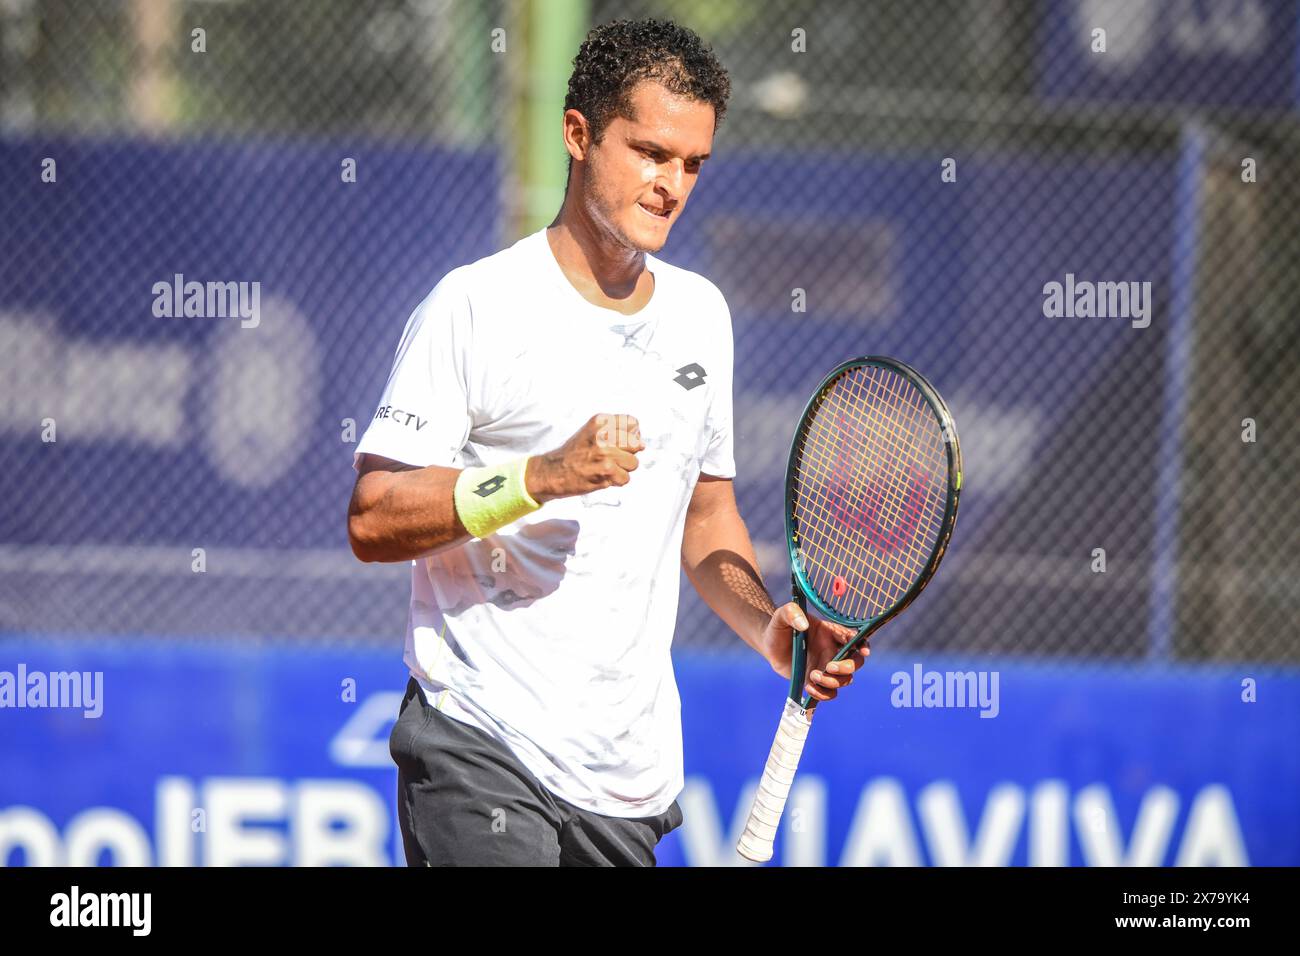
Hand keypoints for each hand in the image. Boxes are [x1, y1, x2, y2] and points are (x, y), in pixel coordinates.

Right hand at [526, 413, 644, 502]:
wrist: (551, 472)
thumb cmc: (573, 454)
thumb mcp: (591, 432)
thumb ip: (616, 433)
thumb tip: (642, 444)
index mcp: (600, 421)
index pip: (633, 424)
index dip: (632, 435)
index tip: (621, 443)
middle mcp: (603, 434)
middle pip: (636, 444)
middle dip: (628, 454)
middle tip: (611, 459)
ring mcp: (605, 452)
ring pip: (633, 463)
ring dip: (622, 470)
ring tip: (605, 468)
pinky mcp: (606, 470)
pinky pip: (626, 478)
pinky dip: (616, 482)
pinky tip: (602, 477)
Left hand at [762, 602, 867, 703]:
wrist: (769, 645)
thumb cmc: (779, 627)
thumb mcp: (781, 616)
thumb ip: (791, 612)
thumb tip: (803, 624)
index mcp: (831, 633)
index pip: (854, 638)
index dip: (863, 645)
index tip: (863, 651)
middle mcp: (832, 651)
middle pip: (855, 663)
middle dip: (847, 667)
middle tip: (829, 667)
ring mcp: (826, 668)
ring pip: (844, 680)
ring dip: (832, 682)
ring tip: (813, 675)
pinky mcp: (816, 681)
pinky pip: (829, 693)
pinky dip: (823, 695)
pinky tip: (809, 688)